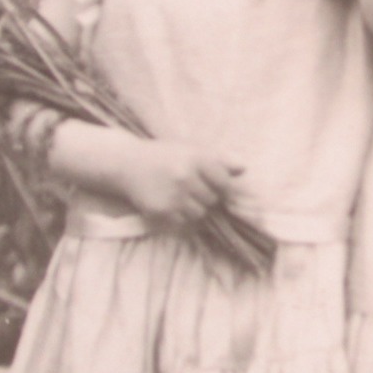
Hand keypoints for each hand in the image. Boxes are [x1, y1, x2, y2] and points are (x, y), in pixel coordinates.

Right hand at [111, 139, 242, 226]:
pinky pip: (183, 222)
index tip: (213, 184)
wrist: (128, 164)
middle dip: (206, 197)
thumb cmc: (164, 155)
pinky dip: (180, 216)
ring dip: (194, 208)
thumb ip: (219, 159)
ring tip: (180, 195)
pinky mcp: (161, 211)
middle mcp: (185, 177)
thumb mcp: (191, 150)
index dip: (222, 186)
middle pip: (213, 200)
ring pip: (199, 213)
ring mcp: (173, 196)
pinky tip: (170, 202)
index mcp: (195, 159)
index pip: (224, 182)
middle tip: (191, 188)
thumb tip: (244, 169)